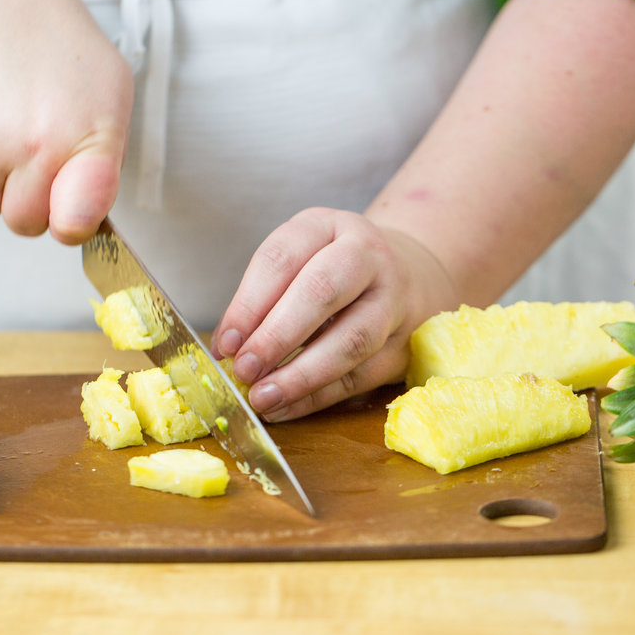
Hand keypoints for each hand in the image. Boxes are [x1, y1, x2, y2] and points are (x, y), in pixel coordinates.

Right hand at [0, 0, 133, 244]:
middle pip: (24, 222)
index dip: (72, 224)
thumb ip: (104, 166)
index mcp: (88, 139)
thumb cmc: (61, 53)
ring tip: (10, 124)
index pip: (78, 220)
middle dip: (31, 201)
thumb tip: (80, 222)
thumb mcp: (111, 97)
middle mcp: (35, 146)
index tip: (70, 215)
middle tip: (38, 157)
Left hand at [211, 208, 457, 420]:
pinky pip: (361, 376)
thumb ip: (264, 299)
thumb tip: (228, 348)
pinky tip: (286, 407)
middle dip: (277, 336)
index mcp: (329, 227)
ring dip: (302, 375)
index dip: (249, 304)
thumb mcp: (300, 261)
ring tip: (264, 397)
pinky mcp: (403, 343)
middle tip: (245, 368)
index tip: (226, 343)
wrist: (408, 273)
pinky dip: (318, 396)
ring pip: (351, 340)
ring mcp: (393, 300)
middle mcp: (368, 256)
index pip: (283, 259)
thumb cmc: (334, 269)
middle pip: (322, 291)